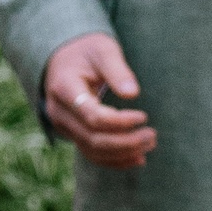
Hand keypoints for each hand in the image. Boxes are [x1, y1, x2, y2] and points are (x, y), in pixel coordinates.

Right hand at [43, 30, 156, 168]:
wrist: (65, 59)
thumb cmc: (88, 51)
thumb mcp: (103, 50)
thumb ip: (117, 70)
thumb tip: (132, 94)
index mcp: (64, 88)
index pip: (93, 116)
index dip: (120, 122)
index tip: (143, 116)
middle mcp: (59, 111)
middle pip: (93, 139)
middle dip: (126, 142)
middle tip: (152, 135)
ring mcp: (62, 125)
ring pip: (92, 151)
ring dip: (123, 153)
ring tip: (149, 144)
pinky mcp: (72, 134)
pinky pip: (92, 154)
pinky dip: (115, 160)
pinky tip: (138, 158)